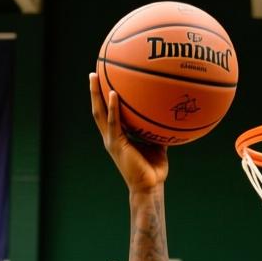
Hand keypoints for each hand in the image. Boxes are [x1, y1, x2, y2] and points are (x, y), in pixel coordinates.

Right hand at [89, 73, 167, 192]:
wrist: (149, 186)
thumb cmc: (154, 169)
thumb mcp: (156, 145)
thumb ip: (156, 130)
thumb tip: (167, 116)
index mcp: (118, 137)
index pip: (108, 114)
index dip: (105, 99)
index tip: (104, 82)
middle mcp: (111, 137)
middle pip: (98, 110)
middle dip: (94, 92)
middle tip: (94, 74)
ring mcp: (112, 140)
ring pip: (100, 113)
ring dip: (96, 95)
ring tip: (95, 77)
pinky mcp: (116, 144)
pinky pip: (114, 122)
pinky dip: (113, 108)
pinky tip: (113, 94)